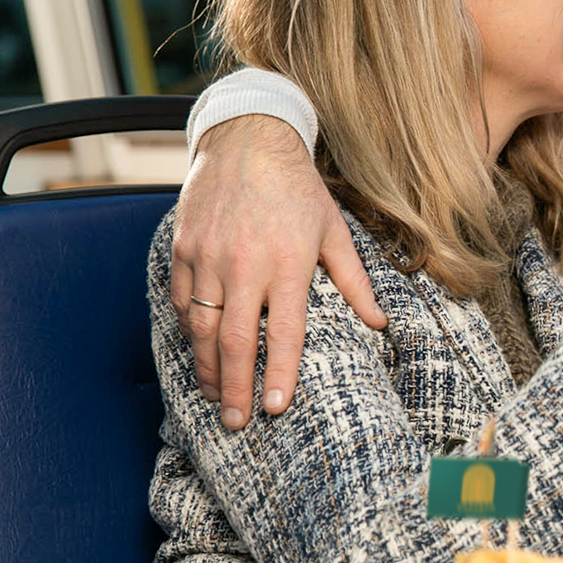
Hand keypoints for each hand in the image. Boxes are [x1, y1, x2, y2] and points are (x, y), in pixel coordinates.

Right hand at [171, 116, 386, 429]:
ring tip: (215, 397)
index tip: (276, 409)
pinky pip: (184, 301)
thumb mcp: (334, 231)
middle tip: (236, 422)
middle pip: (237, 340)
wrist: (249, 140)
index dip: (281, 374)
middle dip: (235, 388)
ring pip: (203, 327)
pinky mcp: (183, 248)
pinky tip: (200, 351)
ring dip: (207, 367)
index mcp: (289, 262)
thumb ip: (354, 281)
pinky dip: (190, 330)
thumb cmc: (299, 189)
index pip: (287, 332)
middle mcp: (246, 263)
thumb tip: (379, 324)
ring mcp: (209, 256)